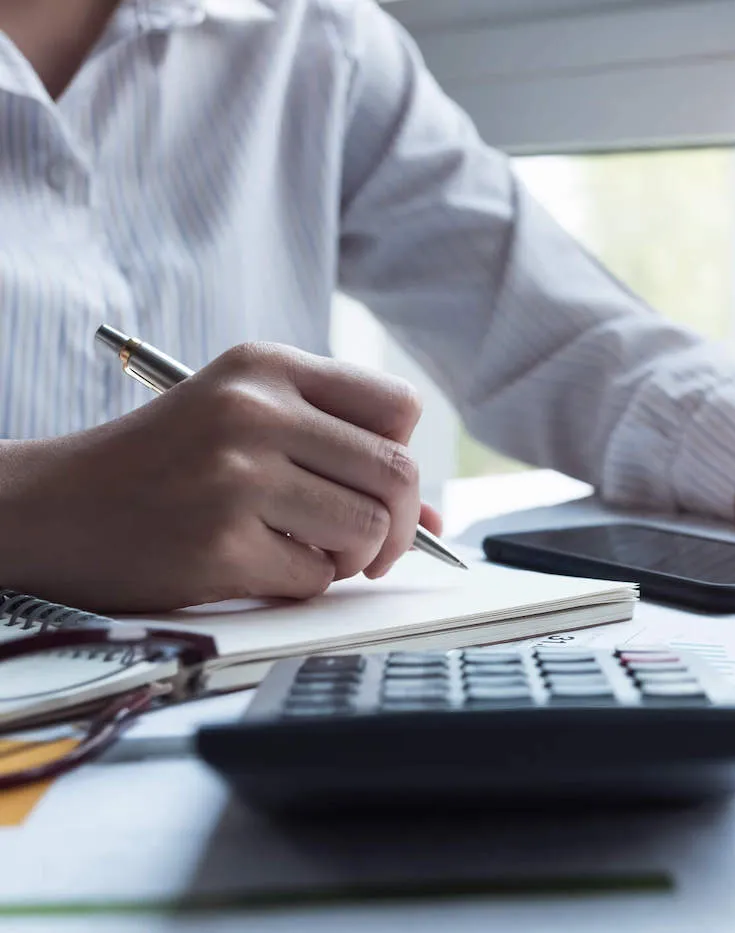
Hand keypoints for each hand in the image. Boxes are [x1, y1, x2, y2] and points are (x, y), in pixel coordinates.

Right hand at [0, 343, 441, 611]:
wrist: (51, 507)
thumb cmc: (161, 465)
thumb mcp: (244, 424)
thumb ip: (340, 454)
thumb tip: (438, 520)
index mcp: (266, 367)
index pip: (398, 406)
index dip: (402, 453)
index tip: (379, 481)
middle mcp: (255, 412)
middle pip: (398, 473)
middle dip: (402, 524)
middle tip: (374, 545)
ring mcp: (237, 478)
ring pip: (368, 530)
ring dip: (353, 557)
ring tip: (308, 549)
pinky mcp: (221, 544)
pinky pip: (317, 577)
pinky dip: (302, 582)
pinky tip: (258, 563)